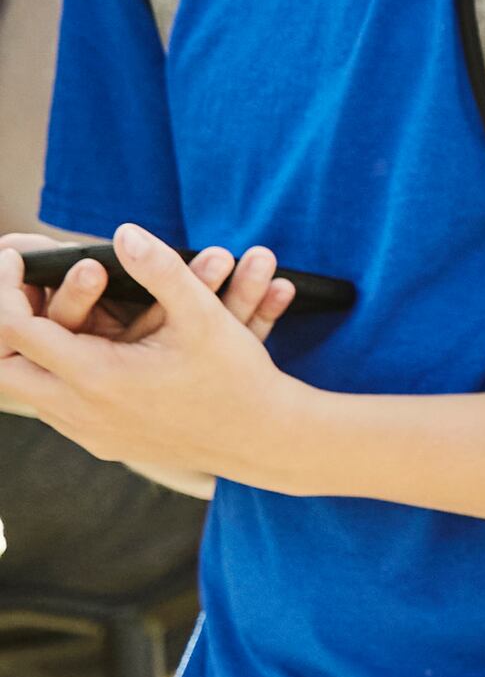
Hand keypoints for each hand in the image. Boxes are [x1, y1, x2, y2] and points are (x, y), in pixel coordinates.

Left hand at [0, 231, 302, 488]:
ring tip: (53, 314)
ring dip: (29, 351)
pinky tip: (82, 352)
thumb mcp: (204, 316)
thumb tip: (124, 232)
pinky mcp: (102, 444)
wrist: (265, 441)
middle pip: (1, 366)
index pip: (13, 329)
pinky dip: (53, 376)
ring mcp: (87, 433)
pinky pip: (54, 408)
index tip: (17, 260)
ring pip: (24, 390)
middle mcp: (80, 410)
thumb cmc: (237, 377)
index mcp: (97, 376)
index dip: (5, 287)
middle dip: (5, 322)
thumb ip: (160, 270)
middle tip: (26, 290)